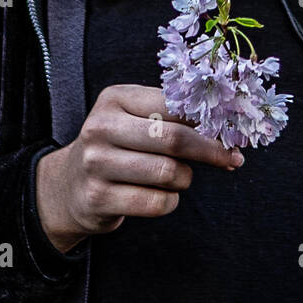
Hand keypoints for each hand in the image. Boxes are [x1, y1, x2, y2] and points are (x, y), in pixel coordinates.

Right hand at [35, 84, 244, 252]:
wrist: (68, 186)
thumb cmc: (117, 146)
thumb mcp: (133, 118)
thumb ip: (171, 116)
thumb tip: (226, 124)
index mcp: (115, 98)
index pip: (173, 105)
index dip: (208, 119)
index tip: (232, 130)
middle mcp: (101, 127)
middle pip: (173, 139)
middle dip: (211, 151)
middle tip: (234, 159)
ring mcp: (96, 164)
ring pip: (168, 173)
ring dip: (185, 179)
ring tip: (178, 178)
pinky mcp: (98, 198)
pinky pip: (156, 204)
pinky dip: (170, 201)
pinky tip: (161, 196)